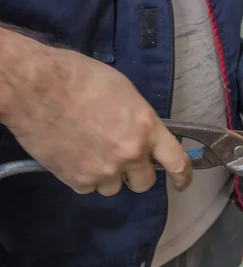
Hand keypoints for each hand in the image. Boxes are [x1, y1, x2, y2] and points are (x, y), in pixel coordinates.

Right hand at [2, 37, 191, 195]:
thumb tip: (143, 134)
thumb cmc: (78, 78)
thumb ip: (139, 119)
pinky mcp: (78, 180)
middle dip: (136, 175)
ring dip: (107, 176)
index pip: (177, 161)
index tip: (182, 184)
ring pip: (114, 188)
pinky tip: (72, 156)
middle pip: (145, 182)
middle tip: (120, 159)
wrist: (35, 87)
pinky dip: (82, 177)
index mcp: (147, 128)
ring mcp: (105, 170)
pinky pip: (88, 188)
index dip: (183, 177)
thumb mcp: (124, 92)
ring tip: (89, 152)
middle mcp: (131, 154)